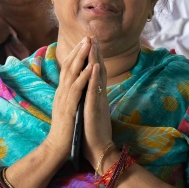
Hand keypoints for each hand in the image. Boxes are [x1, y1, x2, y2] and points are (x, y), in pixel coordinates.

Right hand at [43, 36, 94, 163]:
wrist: (59, 147)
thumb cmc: (66, 130)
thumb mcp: (69, 108)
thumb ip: (71, 96)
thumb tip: (77, 87)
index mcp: (63, 92)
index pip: (68, 69)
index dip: (76, 54)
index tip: (85, 42)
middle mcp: (62, 92)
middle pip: (69, 66)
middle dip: (79, 50)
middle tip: (88, 36)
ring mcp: (64, 98)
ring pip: (72, 73)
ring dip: (81, 57)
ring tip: (89, 44)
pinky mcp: (69, 107)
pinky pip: (77, 89)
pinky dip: (84, 76)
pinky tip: (91, 66)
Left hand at [82, 39, 114, 171]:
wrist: (99, 151)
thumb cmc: (93, 134)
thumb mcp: (91, 112)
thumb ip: (91, 100)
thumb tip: (89, 90)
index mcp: (96, 97)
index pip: (94, 74)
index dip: (93, 58)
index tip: (90, 44)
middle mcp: (98, 96)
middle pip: (97, 71)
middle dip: (95, 53)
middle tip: (92, 36)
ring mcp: (97, 102)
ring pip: (97, 77)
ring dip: (96, 60)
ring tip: (93, 45)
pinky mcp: (94, 110)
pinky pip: (94, 91)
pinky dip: (94, 78)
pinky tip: (94, 67)